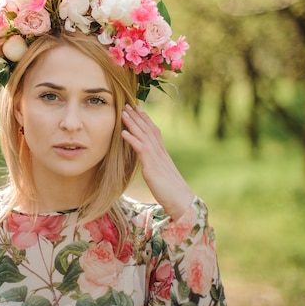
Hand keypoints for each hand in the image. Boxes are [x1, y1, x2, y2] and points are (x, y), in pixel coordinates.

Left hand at [121, 103, 194, 220]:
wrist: (181, 201)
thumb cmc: (171, 192)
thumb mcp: (161, 175)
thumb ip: (155, 165)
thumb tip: (149, 163)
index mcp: (163, 154)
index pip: (154, 131)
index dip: (145, 119)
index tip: (137, 108)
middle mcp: (160, 153)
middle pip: (148, 129)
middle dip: (138, 116)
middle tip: (128, 104)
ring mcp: (157, 159)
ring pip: (144, 136)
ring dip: (132, 123)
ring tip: (123, 113)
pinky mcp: (152, 167)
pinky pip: (141, 149)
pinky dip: (132, 139)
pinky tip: (123, 133)